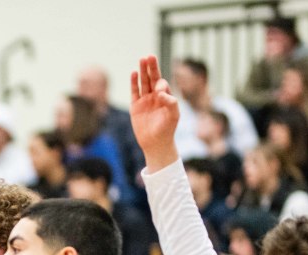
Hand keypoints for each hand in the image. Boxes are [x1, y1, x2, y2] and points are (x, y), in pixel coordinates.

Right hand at [129, 56, 180, 171]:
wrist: (155, 143)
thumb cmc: (167, 129)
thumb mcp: (173, 115)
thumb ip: (171, 102)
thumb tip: (160, 91)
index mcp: (166, 96)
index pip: (162, 84)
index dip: (160, 84)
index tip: (158, 93)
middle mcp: (155, 96)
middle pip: (153, 78)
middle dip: (151, 67)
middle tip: (150, 56)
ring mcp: (145, 100)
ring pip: (143, 82)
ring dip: (142, 71)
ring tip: (142, 59)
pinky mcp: (135, 106)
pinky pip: (134, 92)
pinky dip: (134, 82)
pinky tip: (134, 73)